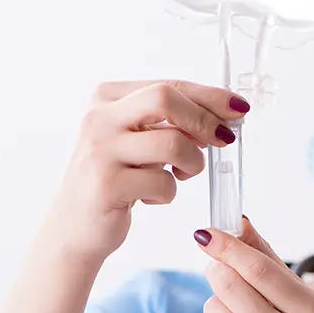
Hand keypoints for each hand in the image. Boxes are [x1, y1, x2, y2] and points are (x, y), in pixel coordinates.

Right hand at [45, 80, 250, 262]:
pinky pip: (163, 183)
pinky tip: (149, 197)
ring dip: (192, 164)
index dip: (209, 96)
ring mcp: (100, 150)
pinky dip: (168, 193)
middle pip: (165, 98)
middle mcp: (99, 118)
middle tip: (223, 140)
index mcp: (107, 98)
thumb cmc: (114, 180)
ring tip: (180, 176)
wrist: (74, 227)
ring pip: (172, 143)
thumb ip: (171, 123)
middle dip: (204, 119)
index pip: (168, 85)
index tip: (239, 108)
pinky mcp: (107, 184)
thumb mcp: (138, 142)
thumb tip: (224, 114)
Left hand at [190, 217, 313, 312]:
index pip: (259, 270)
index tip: (207, 233)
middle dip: (219, 273)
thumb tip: (239, 222)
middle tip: (224, 276)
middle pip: (228, 285)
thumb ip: (270, 262)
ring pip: (211, 308)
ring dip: (218, 308)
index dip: (228, 246)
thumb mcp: (303, 306)